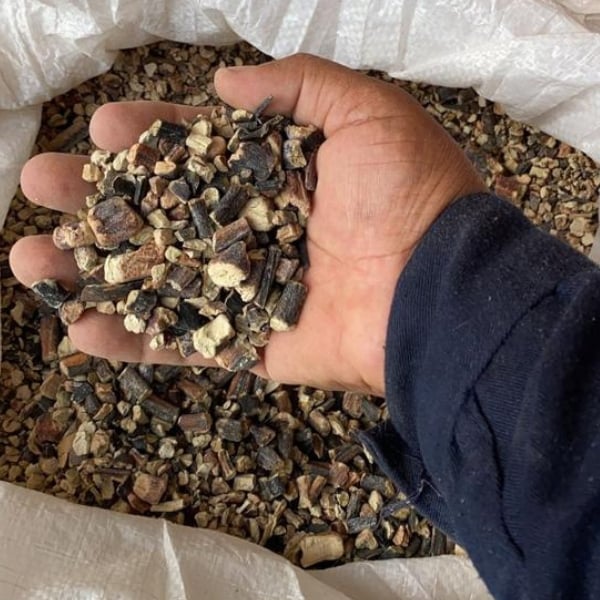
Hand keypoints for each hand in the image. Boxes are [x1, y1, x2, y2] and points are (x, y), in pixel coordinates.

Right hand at [10, 54, 483, 395]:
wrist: (439, 288)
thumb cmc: (409, 195)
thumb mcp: (364, 111)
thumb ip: (295, 85)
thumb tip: (223, 81)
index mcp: (276, 176)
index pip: (199, 153)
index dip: (151, 140)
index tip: (105, 128)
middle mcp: (255, 231)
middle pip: (162, 213)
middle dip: (100, 200)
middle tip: (40, 183)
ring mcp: (247, 290)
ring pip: (158, 279)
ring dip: (93, 272)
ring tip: (30, 260)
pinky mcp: (249, 343)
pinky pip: (183, 342)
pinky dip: (132, 341)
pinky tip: (78, 329)